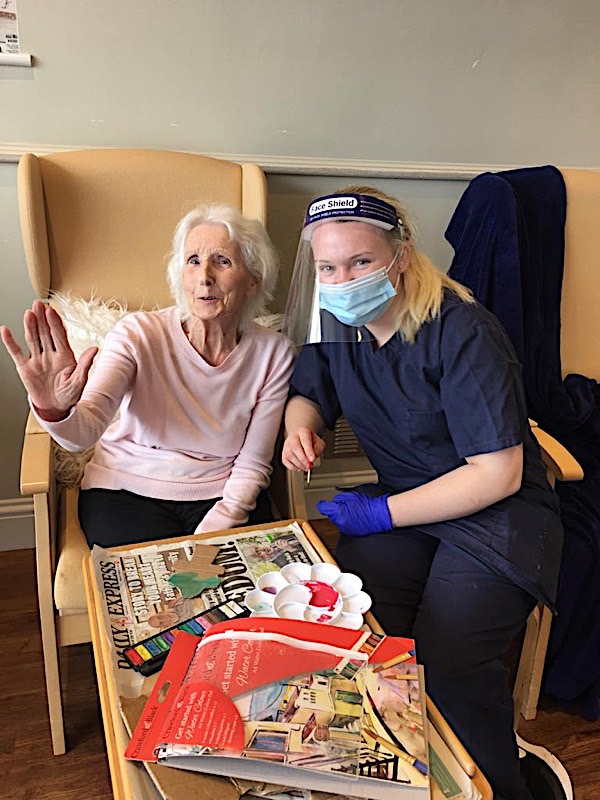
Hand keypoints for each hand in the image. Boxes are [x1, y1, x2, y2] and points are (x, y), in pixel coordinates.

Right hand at [0, 300, 97, 420]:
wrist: (56, 408)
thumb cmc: (69, 395)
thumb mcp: (80, 381)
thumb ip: (85, 364)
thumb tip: (95, 348)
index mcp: (65, 357)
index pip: (59, 336)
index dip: (55, 323)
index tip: (51, 311)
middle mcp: (50, 355)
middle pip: (45, 333)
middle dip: (42, 319)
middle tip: (38, 304)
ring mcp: (37, 360)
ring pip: (33, 339)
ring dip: (30, 326)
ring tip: (28, 313)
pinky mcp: (25, 367)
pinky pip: (16, 352)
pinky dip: (10, 342)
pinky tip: (5, 330)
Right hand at [282, 426, 325, 471]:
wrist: (302, 439)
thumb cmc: (311, 442)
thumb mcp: (319, 443)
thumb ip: (318, 450)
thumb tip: (312, 458)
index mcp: (303, 432)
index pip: (305, 440)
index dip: (308, 451)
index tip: (312, 459)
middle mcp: (292, 437)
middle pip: (295, 447)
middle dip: (303, 459)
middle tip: (309, 466)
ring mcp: (286, 445)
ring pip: (290, 455)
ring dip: (299, 464)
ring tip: (307, 467)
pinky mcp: (283, 453)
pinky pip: (286, 462)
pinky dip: (293, 467)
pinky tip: (300, 467)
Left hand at [317, 491, 391, 536]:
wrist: (379, 514)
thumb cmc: (368, 505)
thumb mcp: (350, 496)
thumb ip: (338, 499)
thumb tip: (333, 502)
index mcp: (339, 512)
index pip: (323, 508)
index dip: (322, 504)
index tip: (323, 503)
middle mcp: (340, 522)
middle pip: (330, 515)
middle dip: (334, 511)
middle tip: (344, 506)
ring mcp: (345, 529)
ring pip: (337, 521)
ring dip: (340, 517)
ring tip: (351, 512)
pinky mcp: (351, 533)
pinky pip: (344, 526)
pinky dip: (346, 522)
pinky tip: (354, 518)